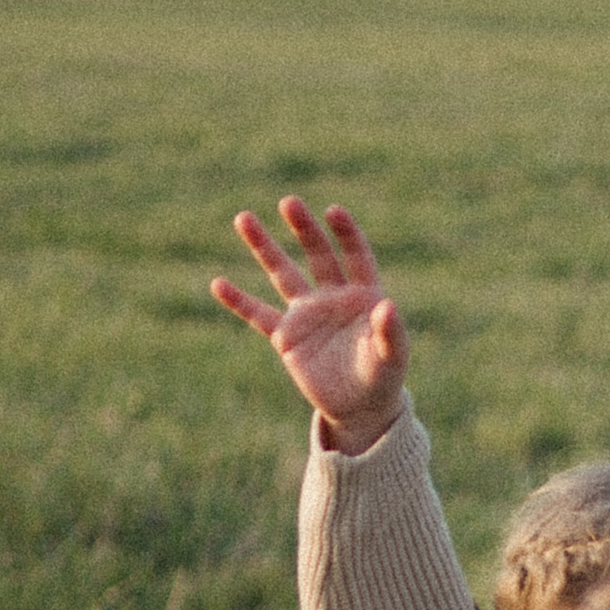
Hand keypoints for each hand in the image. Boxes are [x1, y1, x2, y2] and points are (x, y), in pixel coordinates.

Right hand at [211, 197, 409, 450]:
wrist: (359, 406)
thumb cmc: (383, 377)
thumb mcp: (392, 357)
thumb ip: (390, 332)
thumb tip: (386, 306)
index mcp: (363, 294)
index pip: (354, 255)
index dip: (345, 233)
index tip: (332, 212)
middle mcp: (333, 296)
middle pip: (316, 254)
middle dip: (303, 229)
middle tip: (289, 202)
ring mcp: (306, 314)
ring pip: (282, 273)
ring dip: (263, 247)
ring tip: (243, 218)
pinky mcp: (286, 337)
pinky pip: (258, 315)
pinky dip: (238, 301)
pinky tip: (217, 284)